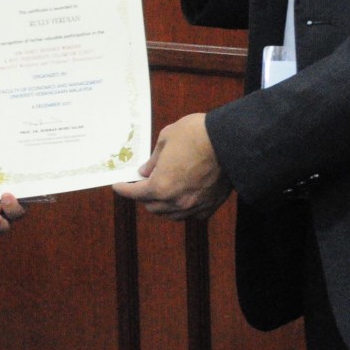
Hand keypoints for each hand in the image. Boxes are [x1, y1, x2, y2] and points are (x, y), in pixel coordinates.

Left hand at [113, 113, 231, 220]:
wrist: (230, 141)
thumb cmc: (196, 134)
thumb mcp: (166, 138)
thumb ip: (154, 159)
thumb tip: (145, 172)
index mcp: (160, 185)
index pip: (135, 193)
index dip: (124, 189)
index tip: (119, 186)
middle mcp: (176, 201)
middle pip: (152, 207)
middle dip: (144, 196)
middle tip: (142, 184)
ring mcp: (194, 206)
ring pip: (171, 215)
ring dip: (162, 205)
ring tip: (161, 193)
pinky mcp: (210, 206)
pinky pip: (192, 215)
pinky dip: (184, 209)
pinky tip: (183, 198)